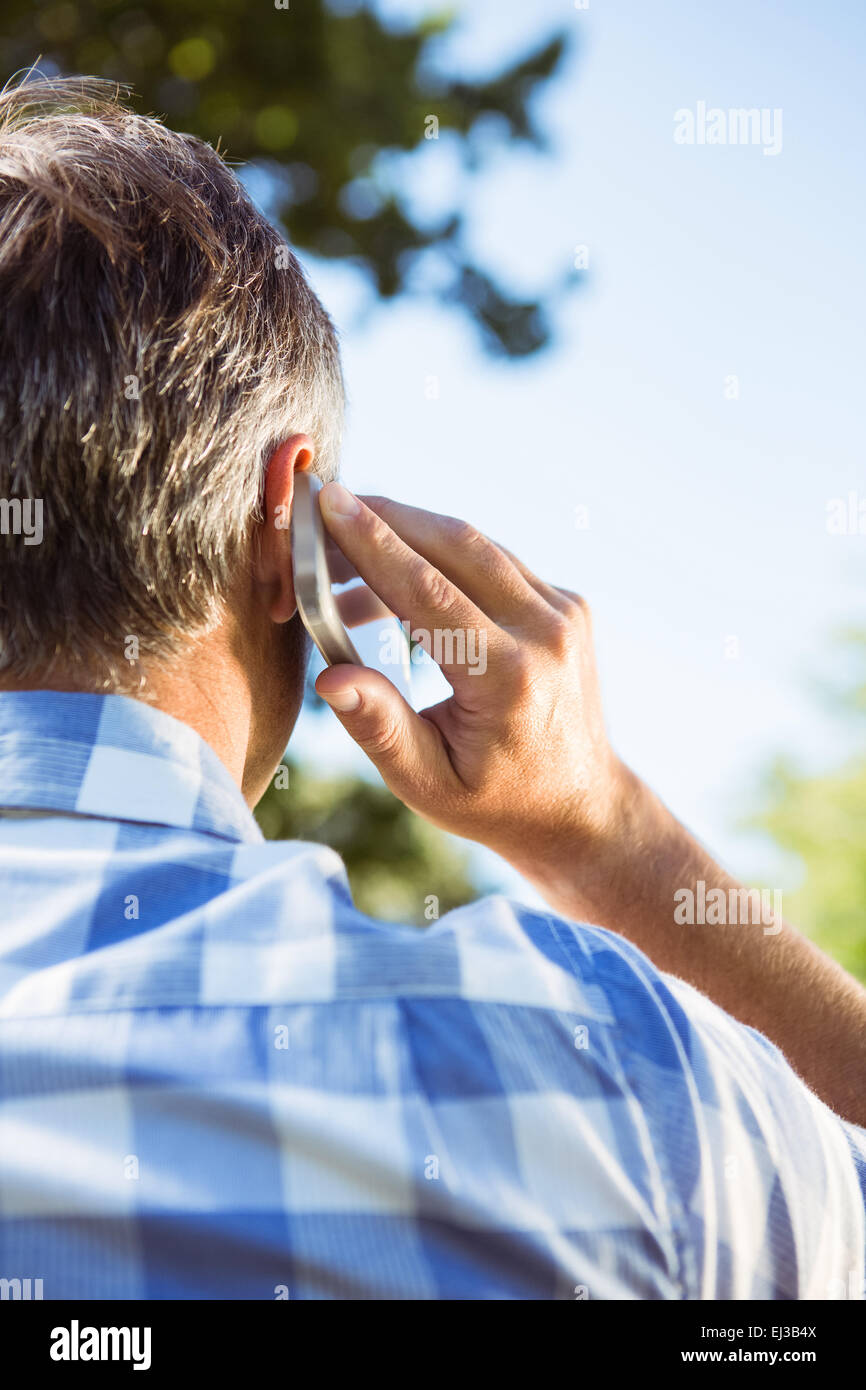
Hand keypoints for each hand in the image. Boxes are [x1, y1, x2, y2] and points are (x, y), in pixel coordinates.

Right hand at [313, 482, 865, 1123]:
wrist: (581, 807)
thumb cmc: (495, 804)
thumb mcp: (429, 786)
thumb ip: (380, 729)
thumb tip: (329, 676)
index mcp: (511, 678)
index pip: (430, 592)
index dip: (373, 544)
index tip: (328, 503)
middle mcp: (547, 633)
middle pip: (455, 547)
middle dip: (383, 519)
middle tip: (322, 511)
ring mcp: (564, 612)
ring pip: (475, 546)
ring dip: (407, 535)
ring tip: (342, 556)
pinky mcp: (566, 603)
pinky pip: (493, 562)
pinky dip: (438, 558)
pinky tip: (390, 579)